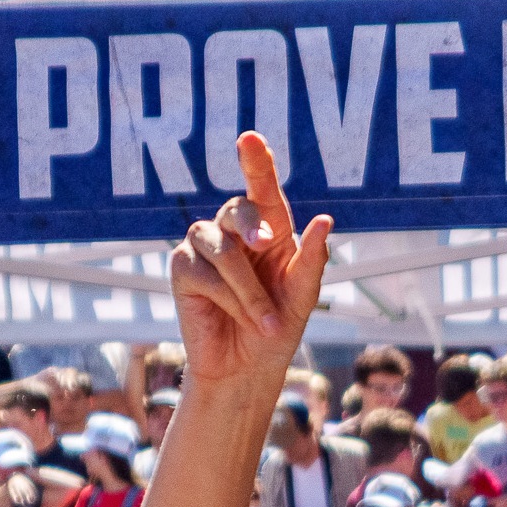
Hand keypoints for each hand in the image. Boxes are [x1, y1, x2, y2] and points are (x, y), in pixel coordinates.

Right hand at [170, 132, 332, 390]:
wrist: (246, 368)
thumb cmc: (277, 327)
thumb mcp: (303, 295)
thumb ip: (313, 259)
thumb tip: (324, 220)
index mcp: (268, 228)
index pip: (262, 187)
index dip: (255, 161)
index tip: (249, 138)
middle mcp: (233, 230)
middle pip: (238, 209)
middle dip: (254, 228)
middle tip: (266, 244)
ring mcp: (203, 246)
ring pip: (224, 250)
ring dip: (249, 290)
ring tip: (263, 320)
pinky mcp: (182, 268)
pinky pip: (205, 274)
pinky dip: (230, 300)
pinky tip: (237, 318)